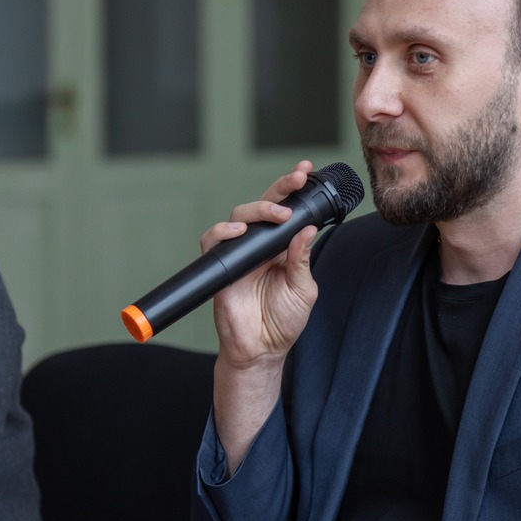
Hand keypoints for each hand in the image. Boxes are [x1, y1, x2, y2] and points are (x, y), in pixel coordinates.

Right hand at [205, 162, 321, 372]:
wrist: (261, 350)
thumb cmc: (283, 321)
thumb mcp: (303, 290)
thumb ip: (302, 260)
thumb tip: (307, 230)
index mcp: (282, 248)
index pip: (287, 211)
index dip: (293, 189)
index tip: (306, 170)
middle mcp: (260, 246)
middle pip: (263, 205)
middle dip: (279, 188)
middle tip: (296, 181)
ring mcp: (239, 255)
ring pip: (239, 217)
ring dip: (258, 209)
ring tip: (278, 214)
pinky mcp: (221, 267)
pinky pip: (213, 241)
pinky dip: (223, 232)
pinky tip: (239, 232)